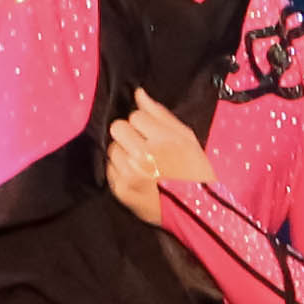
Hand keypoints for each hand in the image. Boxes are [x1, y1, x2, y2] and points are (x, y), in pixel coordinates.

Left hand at [103, 91, 215, 226]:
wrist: (194, 210)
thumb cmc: (194, 171)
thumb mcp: (187, 138)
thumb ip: (161, 114)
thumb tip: (139, 94)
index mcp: (164, 141)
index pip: (136, 116)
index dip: (144, 124)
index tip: (153, 134)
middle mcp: (144, 156)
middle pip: (118, 128)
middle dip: (129, 134)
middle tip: (142, 145)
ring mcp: (129, 174)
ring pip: (112, 148)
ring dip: (123, 152)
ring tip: (140, 163)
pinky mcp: (120, 190)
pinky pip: (109, 168)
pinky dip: (120, 169)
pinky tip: (136, 175)